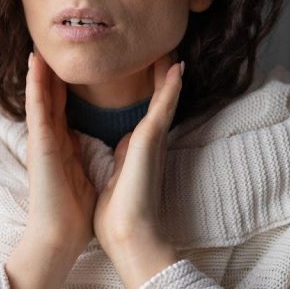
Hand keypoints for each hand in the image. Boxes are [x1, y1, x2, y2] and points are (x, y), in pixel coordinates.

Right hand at [21, 49, 96, 258]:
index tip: (74, 61)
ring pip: (40, 98)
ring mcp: (41, 142)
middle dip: (51, 72)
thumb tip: (103, 141)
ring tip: (38, 47)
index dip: (67, 83)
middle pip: (51, 97)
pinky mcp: (39, 147)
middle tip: (52, 44)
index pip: (64, 106)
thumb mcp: (87, 173)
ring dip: (38, 72)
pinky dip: (35, 87)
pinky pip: (37, 110)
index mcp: (62, 145)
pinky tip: (34, 68)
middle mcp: (49, 140)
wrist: (60, 237)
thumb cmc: (75, 213)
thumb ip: (87, 154)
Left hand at [93, 54, 183, 288]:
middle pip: (157, 102)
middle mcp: (147, 143)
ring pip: (162, 100)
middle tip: (166, 52)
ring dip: (167, 76)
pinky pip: (162, 107)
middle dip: (161, 79)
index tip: (146, 71)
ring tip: (172, 51)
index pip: (142, 114)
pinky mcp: (149, 142)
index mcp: (135, 151)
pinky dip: (169, 88)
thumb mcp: (113, 179)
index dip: (146, 93)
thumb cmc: (117, 217)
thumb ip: (119, 162)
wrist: (128, 237)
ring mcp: (151, 142)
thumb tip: (119, 151)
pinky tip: (176, 68)